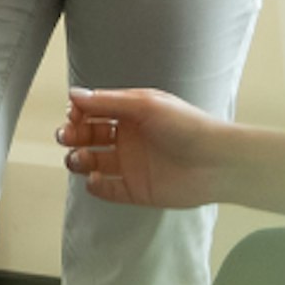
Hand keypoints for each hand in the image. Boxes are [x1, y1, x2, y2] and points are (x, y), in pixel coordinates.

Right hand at [55, 86, 238, 208]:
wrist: (217, 162)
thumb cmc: (187, 126)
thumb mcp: (146, 105)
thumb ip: (108, 101)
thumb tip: (74, 94)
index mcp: (131, 114)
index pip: (94, 111)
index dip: (79, 112)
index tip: (73, 114)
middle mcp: (129, 138)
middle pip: (89, 136)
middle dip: (73, 135)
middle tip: (67, 137)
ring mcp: (131, 165)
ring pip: (93, 163)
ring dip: (79, 160)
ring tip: (80, 159)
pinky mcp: (136, 189)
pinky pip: (108, 190)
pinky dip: (96, 187)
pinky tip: (94, 180)